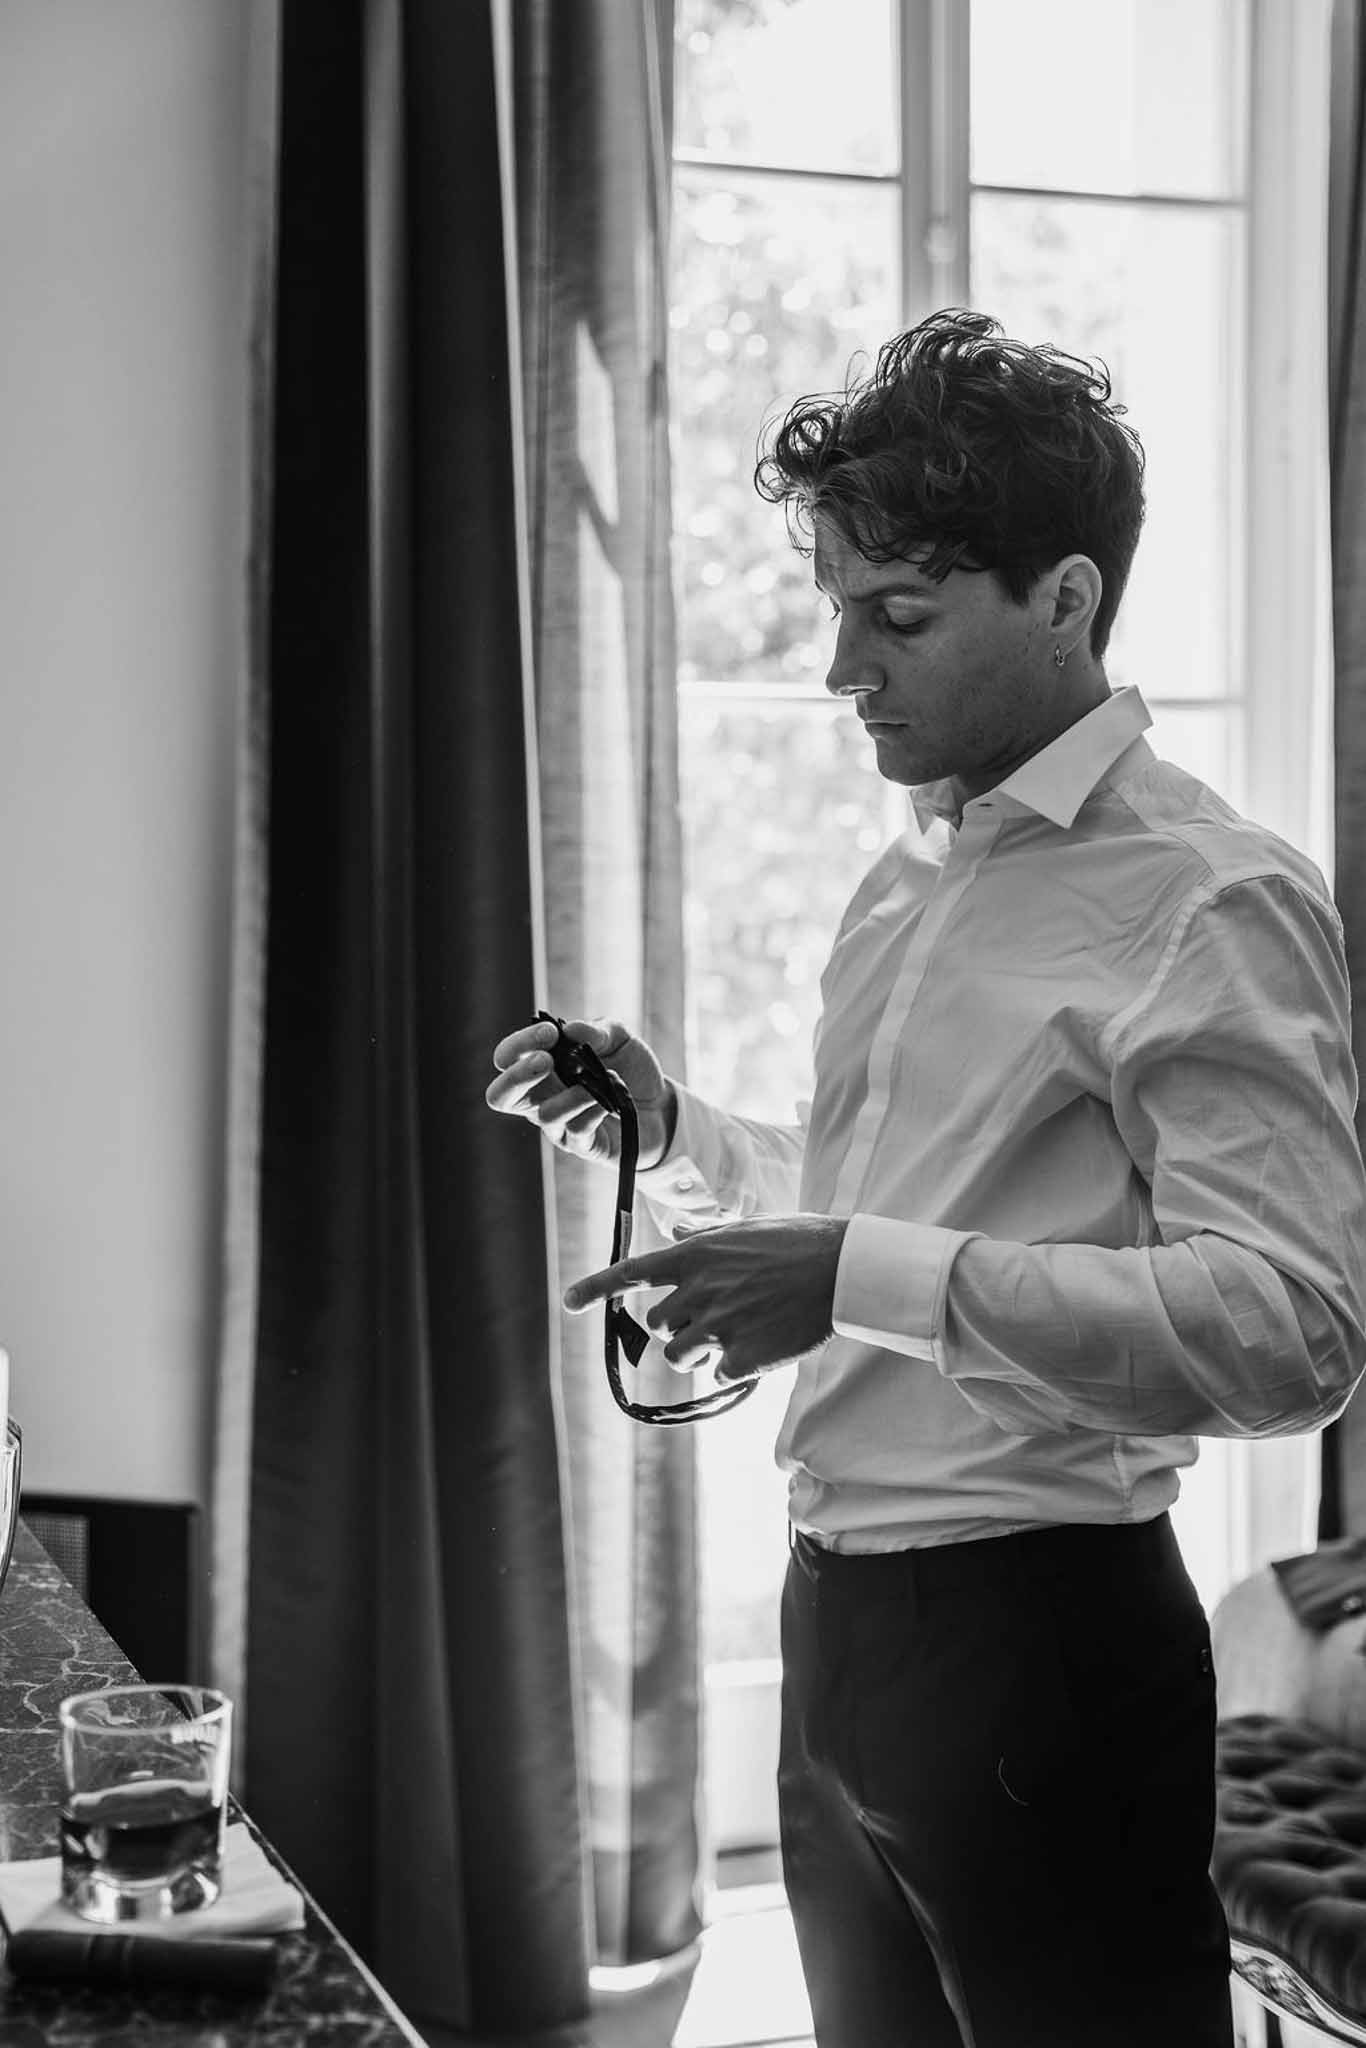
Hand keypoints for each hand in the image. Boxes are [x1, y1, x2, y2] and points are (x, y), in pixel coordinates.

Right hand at [486, 1016, 676, 1168]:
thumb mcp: (619, 1038)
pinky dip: (592, 1111)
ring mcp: (560, 1124)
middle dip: (517, 1076)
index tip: (550, 1033)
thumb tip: (569, 1028)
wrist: (661, 1105)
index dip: (519, 1045)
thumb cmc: (630, 1069)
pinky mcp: (583, 1143)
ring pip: (544, 1115)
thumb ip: (596, 1030)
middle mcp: (542, 1097)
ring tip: (595, 1084)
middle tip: (546, 1060)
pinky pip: (577, 1130)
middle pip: (500, 1096)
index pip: (507, 1059)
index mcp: (542, 1067)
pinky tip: (609, 1102)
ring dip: (570, 1095)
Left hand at [563, 1215, 848, 1381]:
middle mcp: (699, 1291)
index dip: (594, 1289)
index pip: (629, 1272)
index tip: (568, 1303)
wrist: (843, 1270)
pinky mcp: (742, 1358)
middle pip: (658, 1325)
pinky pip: (718, 1376)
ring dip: (698, 1352)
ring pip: (679, 1356)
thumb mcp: (744, 1229)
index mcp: (695, 1256)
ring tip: (734, 1334)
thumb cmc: (798, 1242)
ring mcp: (719, 1326)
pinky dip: (735, 1368)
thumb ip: (702, 1241)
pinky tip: (762, 1346)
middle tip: (715, 1315)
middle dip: (679, 1325)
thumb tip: (672, 1240)